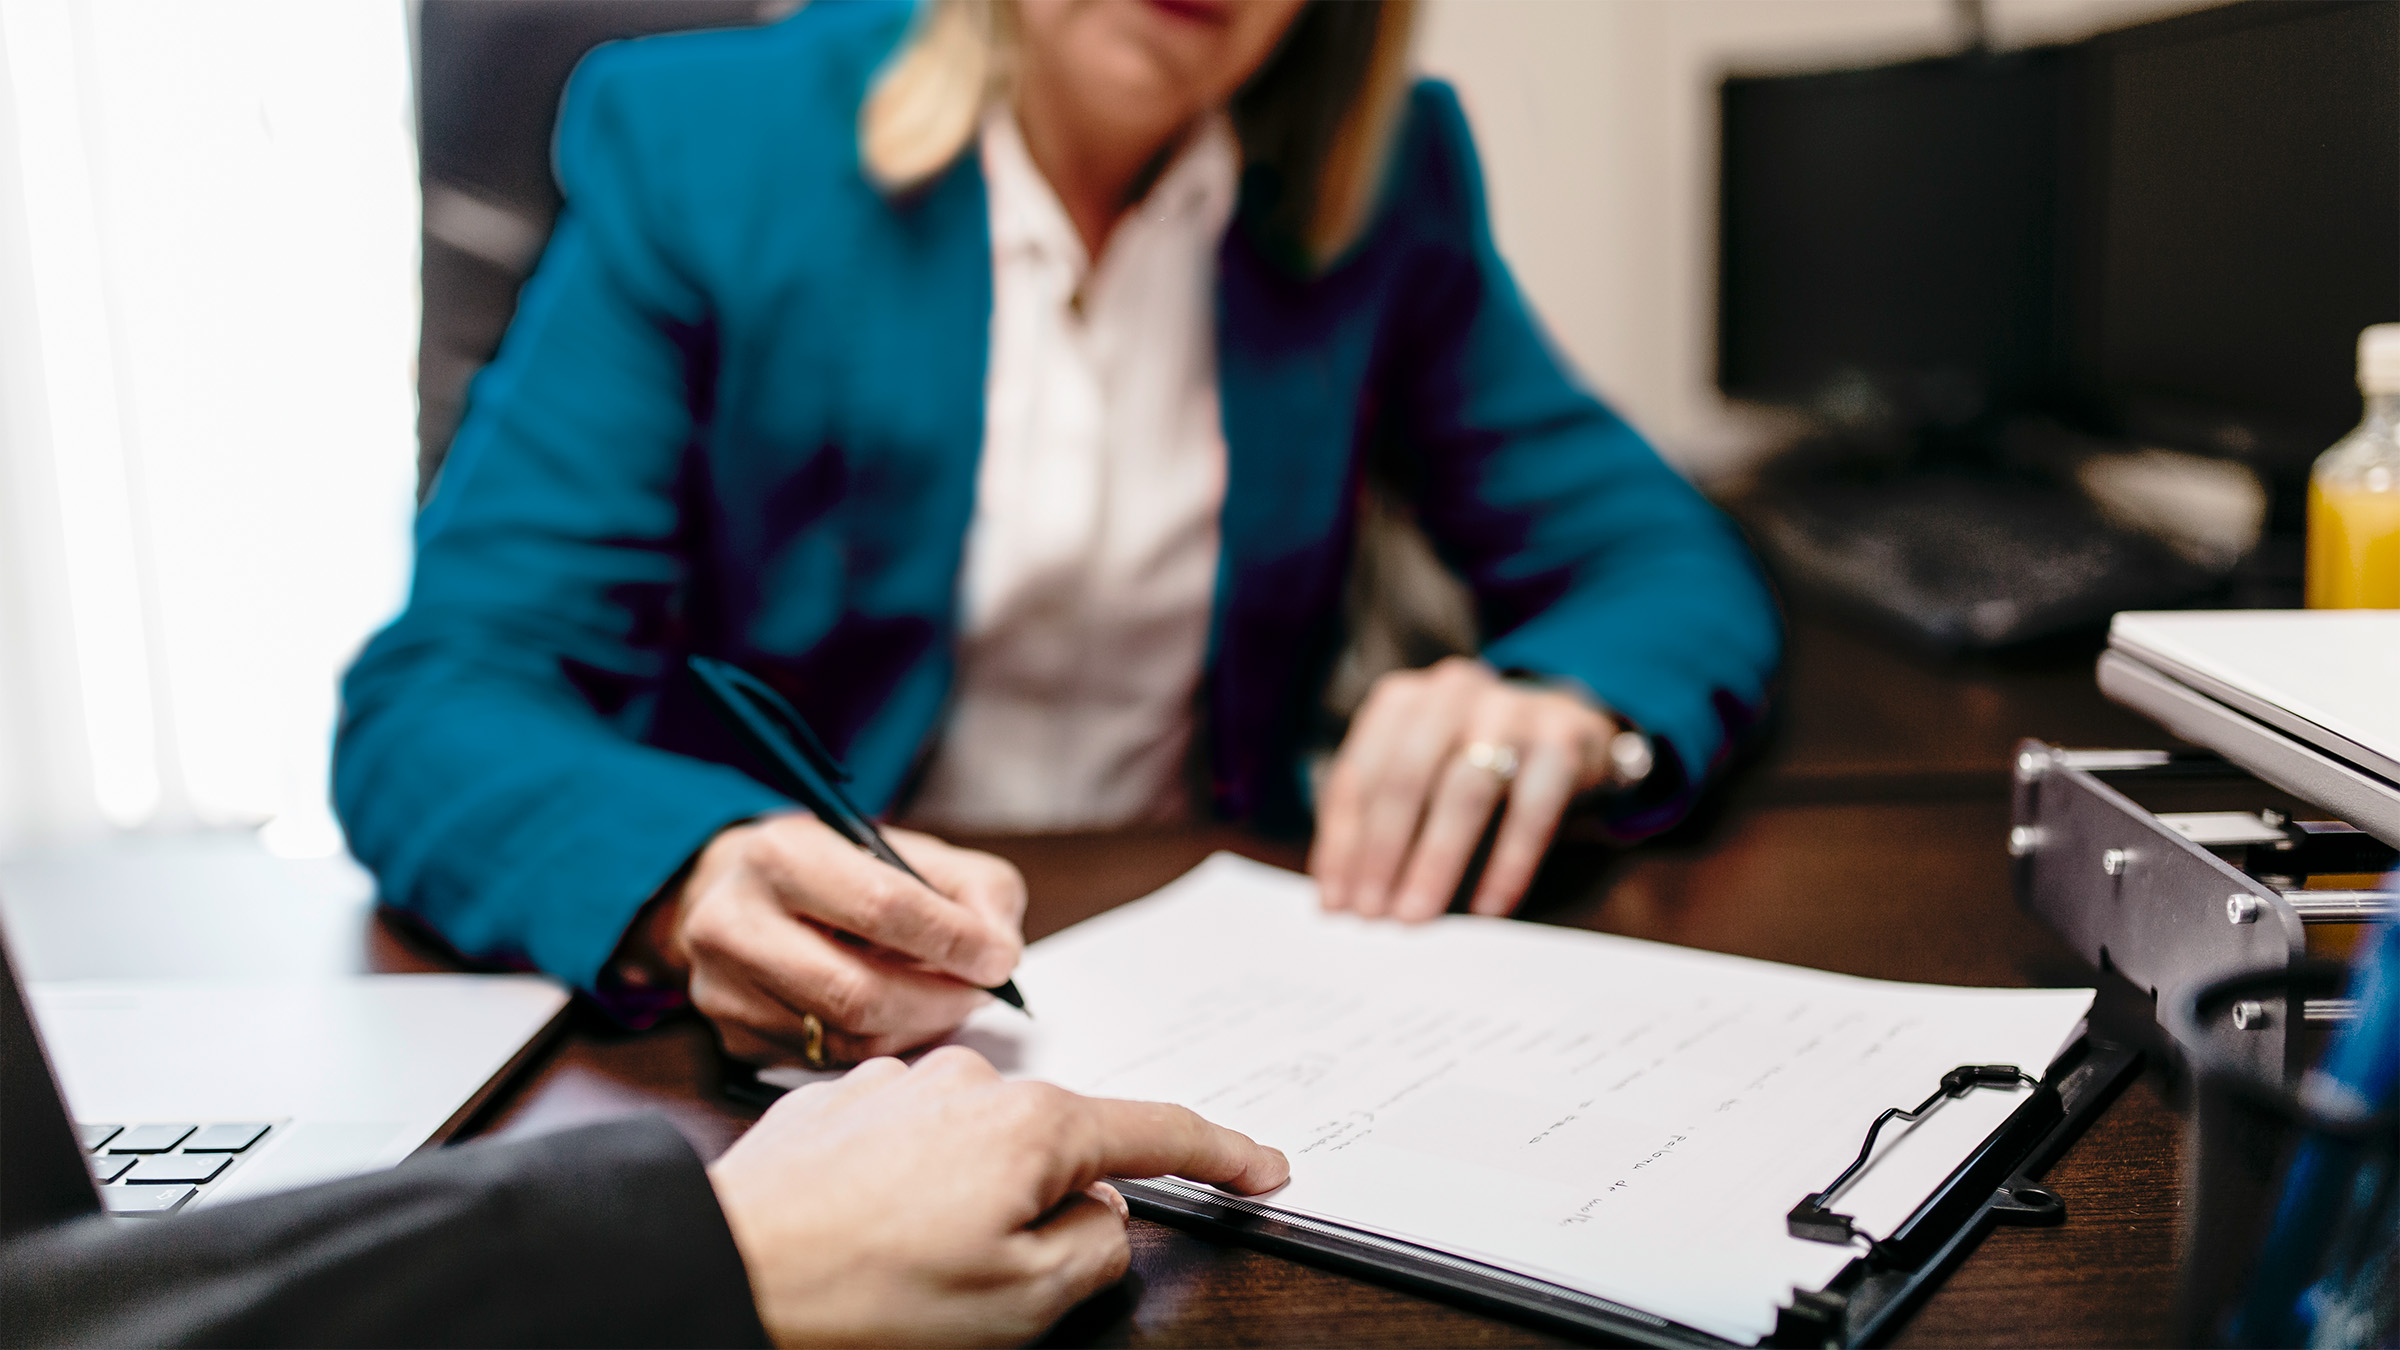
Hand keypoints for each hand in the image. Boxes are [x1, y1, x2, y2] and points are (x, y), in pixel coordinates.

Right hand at [652, 815, 1026, 1065]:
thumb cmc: (840, 871)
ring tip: (944, 1000)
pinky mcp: (733, 1037)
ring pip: (845, 1039)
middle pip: (858, 993)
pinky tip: (899, 1017)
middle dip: (938, 1001)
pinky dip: (882, 1046)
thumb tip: (999, 950)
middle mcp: (734, 923)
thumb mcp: (912, 851)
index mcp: (781, 855)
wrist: (743, 893)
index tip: (999, 959)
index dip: (954, 940)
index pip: (883, 907)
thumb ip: (974, 888)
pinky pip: (828, 1061)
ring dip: (916, 1028)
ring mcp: (724, 989)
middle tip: (978, 993)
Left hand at [709, 1046, 1287, 1345]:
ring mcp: (899, 1081)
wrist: (718, 1273)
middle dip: (1048, 1207)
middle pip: (1055, 1144)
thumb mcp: (1019, 1305)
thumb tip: (1103, 1218)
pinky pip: (906, 1140)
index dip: (1222, 1154)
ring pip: (974, 1144)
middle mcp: (970, 1081)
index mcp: (1032, 1127)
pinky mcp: (839, 1099)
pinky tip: (864, 1235)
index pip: (1157, 1132)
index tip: (1263, 1170)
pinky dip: (904, 1187)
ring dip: (966, 1199)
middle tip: (990, 1284)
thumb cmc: (862, 1301)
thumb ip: (1094, 1252)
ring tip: (904, 1267)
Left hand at [1309, 657, 1616, 921]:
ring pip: (1465, 790)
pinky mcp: (1564, 738)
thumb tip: (1336, 901)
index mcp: (1402, 701)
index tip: (1335, 903)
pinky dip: (1508, 863)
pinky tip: (1487, 908)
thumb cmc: (1472, 767)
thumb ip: (1374, 830)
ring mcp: (1511, 709)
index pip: (1358, 776)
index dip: (1342, 844)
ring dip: (1435, 861)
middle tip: (1372, 916)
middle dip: (1382, 852)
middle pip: (1405, 777)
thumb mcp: (1417, 785)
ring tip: (1415, 917)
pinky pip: (1533, 808)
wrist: (1570, 734)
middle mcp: (1452, 693)